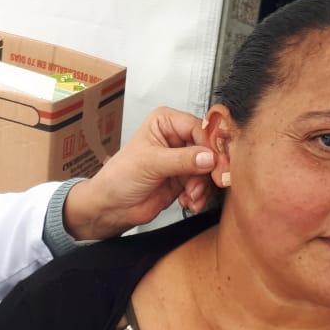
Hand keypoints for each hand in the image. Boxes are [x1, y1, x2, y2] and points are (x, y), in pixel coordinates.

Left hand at [63, 106, 215, 239]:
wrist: (112, 207)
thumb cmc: (118, 177)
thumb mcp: (150, 163)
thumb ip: (182, 160)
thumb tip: (209, 157)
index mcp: (166, 122)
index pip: (199, 127)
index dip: (210, 145)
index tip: (217, 162)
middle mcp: (176, 138)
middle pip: (209, 148)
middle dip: (209, 169)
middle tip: (212, 182)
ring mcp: (182, 159)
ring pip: (209, 169)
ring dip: (202, 186)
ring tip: (190, 196)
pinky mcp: (185, 179)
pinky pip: (204, 185)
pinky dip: (199, 195)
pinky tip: (188, 202)